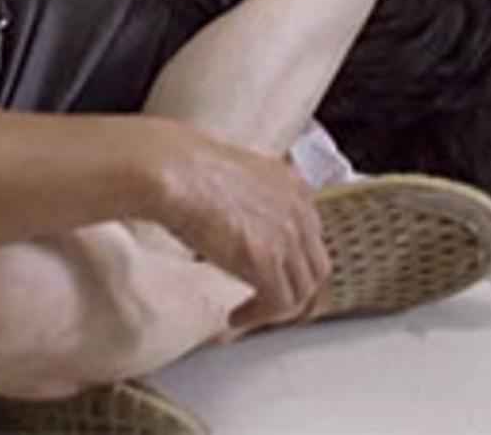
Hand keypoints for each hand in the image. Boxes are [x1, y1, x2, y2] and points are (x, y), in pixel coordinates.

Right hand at [145, 125, 325, 331]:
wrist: (175, 174)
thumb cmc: (187, 173)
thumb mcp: (236, 181)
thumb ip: (251, 205)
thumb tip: (242, 232)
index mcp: (293, 187)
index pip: (310, 237)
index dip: (292, 262)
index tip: (274, 276)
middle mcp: (299, 210)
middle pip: (315, 266)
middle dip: (293, 289)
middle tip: (267, 301)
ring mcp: (287, 236)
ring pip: (302, 289)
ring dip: (275, 308)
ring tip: (249, 313)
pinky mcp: (267, 261)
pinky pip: (280, 303)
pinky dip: (258, 316)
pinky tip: (236, 317)